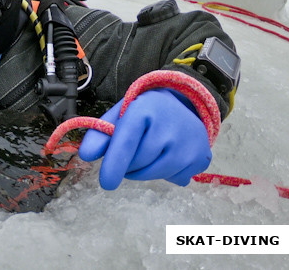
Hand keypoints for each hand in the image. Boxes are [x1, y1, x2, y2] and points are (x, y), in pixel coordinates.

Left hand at [78, 88, 211, 189]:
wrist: (181, 105)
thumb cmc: (144, 114)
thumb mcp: (120, 116)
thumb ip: (100, 134)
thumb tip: (86, 155)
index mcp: (145, 109)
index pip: (127, 141)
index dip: (115, 163)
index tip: (106, 183)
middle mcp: (171, 124)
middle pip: (139, 163)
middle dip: (127, 165)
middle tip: (130, 152)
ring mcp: (190, 142)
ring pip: (155, 174)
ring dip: (144, 171)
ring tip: (147, 153)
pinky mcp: (202, 157)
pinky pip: (174, 179)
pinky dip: (165, 174)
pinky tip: (167, 155)